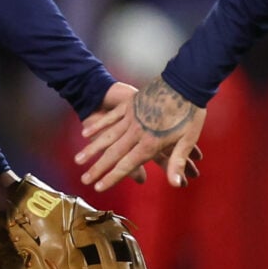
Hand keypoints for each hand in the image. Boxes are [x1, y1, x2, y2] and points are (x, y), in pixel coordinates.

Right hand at [76, 77, 207, 191]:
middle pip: (113, 154)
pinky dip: (98, 126)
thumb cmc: (189, 111)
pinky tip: (86, 133)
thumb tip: (176, 185)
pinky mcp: (130, 104)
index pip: (127, 165)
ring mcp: (131, 117)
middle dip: (97, 169)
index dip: (112, 177)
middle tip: (84, 180)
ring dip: (92, 150)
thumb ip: (177, 162)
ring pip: (107, 137)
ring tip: (78, 160)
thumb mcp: (187, 139)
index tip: (99, 187)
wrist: (184, 81)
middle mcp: (136, 132)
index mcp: (150, 142)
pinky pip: (110, 118)